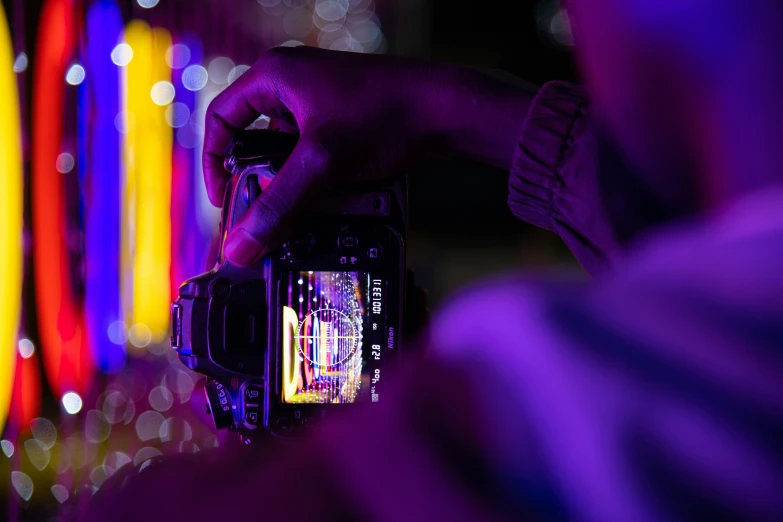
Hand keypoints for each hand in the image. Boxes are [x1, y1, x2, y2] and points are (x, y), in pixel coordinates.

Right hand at [204, 46, 532, 264]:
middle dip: (261, 178)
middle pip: (255, 139)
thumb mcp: (322, 164)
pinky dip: (317, 176)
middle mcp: (293, 83)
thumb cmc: (386, 114)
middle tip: (267, 210)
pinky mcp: (342, 118)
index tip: (224, 199)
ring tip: (307, 205)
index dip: (214, 162)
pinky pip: (315, 152)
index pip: (220, 119)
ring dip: (293, 181)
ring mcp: (320, 100)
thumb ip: (279, 206)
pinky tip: (333, 196)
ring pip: (288, 151)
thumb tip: (241, 246)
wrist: (447, 109)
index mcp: (274, 76)